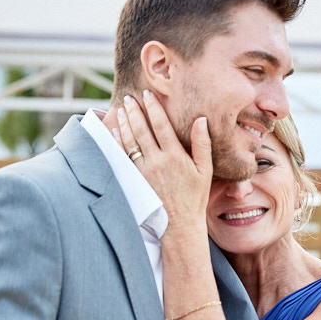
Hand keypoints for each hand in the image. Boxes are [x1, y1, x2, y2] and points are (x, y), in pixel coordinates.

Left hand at [112, 90, 211, 229]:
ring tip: (122, 109)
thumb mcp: (205, 170)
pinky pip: (124, 156)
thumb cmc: (195, 197)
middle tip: (130, 97)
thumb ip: (203, 144)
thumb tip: (201, 120)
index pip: (161, 125)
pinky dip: (118, 142)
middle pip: (142, 130)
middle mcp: (157, 161)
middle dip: (134, 111)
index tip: (147, 95)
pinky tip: (115, 132)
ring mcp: (144, 170)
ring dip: (125, 123)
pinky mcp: (136, 179)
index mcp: (175, 156)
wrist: (179, 224)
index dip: (153, 108)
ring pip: (131, 141)